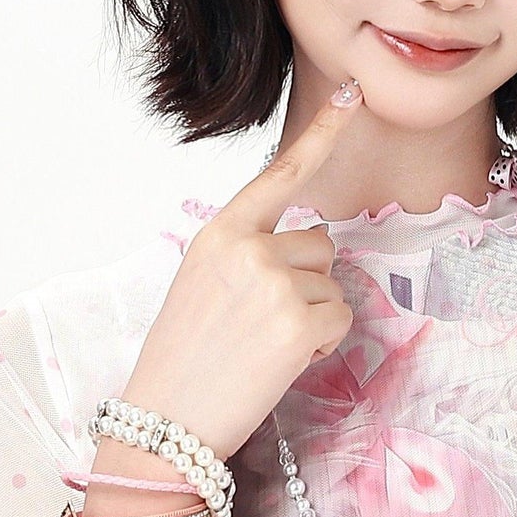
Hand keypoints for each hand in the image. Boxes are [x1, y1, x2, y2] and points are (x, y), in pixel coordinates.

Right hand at [116, 80, 364, 462]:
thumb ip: (248, 255)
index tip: (351, 94)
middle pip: (321, 244)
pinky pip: (340, 320)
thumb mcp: (203, 285)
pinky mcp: (298, 323)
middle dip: (308, 282)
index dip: (323, 134)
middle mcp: (248, 248)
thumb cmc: (183, 361)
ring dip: (314, 317)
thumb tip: (307, 249)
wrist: (165, 422)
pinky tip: (282, 362)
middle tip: (264, 325)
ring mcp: (274, 283)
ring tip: (266, 347)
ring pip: (332, 285)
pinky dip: (322, 344)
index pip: (281, 174)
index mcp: (220, 233)